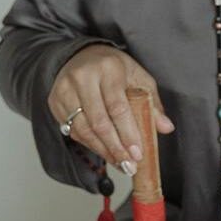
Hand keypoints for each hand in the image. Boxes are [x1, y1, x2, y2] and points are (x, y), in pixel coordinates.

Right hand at [49, 45, 174, 173]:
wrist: (82, 54)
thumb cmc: (114, 68)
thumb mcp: (138, 77)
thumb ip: (152, 102)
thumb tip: (166, 127)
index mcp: (108, 69)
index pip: (118, 107)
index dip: (128, 133)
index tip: (138, 154)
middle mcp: (82, 78)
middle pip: (99, 122)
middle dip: (116, 148)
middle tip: (129, 166)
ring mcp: (64, 90)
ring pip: (83, 130)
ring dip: (103, 151)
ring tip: (120, 164)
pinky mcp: (54, 101)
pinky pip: (72, 130)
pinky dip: (90, 145)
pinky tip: (105, 152)